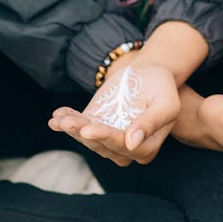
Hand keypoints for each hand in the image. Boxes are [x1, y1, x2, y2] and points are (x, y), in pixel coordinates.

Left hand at [49, 62, 179, 165]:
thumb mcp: (166, 103)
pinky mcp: (95, 124)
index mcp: (146, 148)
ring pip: (88, 139)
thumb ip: (151, 122)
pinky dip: (67, 122)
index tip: (89, 129)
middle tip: (69, 123)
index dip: (106, 138)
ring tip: (60, 120)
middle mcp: (125, 148)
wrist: (149, 72)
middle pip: (102, 145)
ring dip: (72, 129)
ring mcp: (108, 137)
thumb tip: (132, 143)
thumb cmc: (162, 88)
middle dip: (85, 134)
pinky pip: (80, 127)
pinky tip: (56, 117)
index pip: (124, 147)